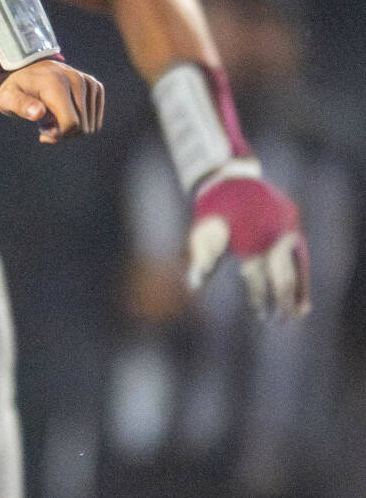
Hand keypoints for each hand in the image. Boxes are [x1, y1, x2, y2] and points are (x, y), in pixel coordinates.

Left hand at [0, 58, 104, 143]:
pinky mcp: (95, 87)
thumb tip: (38, 113)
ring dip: (71, 129)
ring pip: (90, 126)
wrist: (28, 69)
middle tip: (46, 125)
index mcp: (57, 84)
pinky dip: (81, 122)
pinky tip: (64, 113)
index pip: (71, 124)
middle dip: (63, 133)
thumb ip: (20, 105)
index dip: (57, 135)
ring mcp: (89, 83)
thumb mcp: (7, 97)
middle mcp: (77, 80)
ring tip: (54, 117)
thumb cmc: (16, 89)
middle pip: (82, 127)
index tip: (42, 131)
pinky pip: (95, 120)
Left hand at [188, 167, 310, 319]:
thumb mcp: (201, 236)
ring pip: (298, 265)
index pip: (258, 282)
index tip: (262, 316)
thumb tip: (193, 286)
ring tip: (301, 312)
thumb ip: (201, 261)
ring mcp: (286, 227)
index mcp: (251, 245)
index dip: (260, 300)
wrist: (228, 177)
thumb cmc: (211, 212)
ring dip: (300, 290)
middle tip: (283, 320)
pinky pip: (300, 250)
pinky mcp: (292, 218)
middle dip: (283, 301)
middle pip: (283, 278)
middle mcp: (273, 237)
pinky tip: (303, 284)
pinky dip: (302, 269)